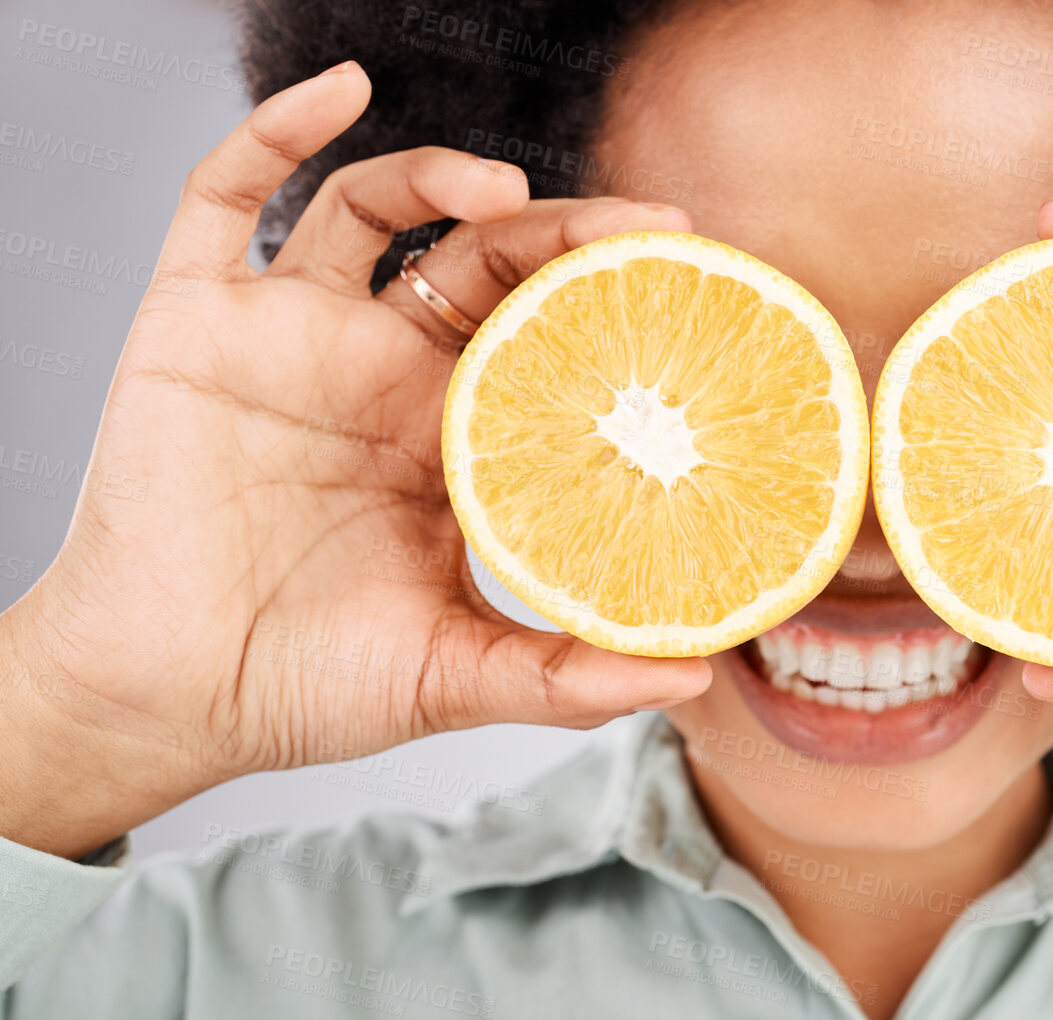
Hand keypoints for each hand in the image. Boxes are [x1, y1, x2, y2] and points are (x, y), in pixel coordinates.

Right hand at [0, 63, 709, 857]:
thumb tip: (693, 678)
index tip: (693, 290)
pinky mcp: (199, 323)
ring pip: (375, 211)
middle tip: (644, 230)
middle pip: (487, 264)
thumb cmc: (304, 686)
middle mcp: (382, 376)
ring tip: (504, 190)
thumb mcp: (454, 679)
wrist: (162, 698)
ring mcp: (292, 341)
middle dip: (564, 234)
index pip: (550, 338)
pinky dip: (276, 131)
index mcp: (453, 440)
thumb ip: (566, 679)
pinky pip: (225, 195)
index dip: (613, 305)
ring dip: (440, 176)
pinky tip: (342, 92)